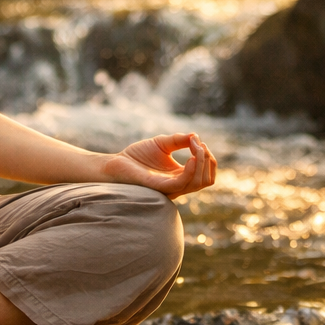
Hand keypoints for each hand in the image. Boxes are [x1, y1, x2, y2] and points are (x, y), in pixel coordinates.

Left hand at [100, 133, 216, 197]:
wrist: (116, 162)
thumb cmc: (138, 155)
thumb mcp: (162, 143)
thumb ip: (179, 140)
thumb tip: (196, 136)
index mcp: (180, 176)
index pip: (205, 174)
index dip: (208, 157)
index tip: (199, 141)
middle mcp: (178, 185)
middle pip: (206, 180)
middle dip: (208, 160)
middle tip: (200, 145)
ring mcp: (170, 188)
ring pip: (197, 183)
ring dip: (202, 163)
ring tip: (197, 148)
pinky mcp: (159, 187)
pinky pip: (181, 184)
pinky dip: (191, 171)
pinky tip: (192, 158)